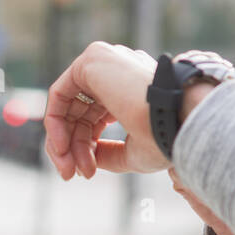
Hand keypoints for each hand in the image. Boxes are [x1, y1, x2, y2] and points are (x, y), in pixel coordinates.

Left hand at [43, 41, 167, 179]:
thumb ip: (109, 153)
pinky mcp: (92, 59)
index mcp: (132, 90)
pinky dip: (55, 122)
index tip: (87, 173)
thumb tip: (88, 160)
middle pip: (80, 114)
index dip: (86, 148)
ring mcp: (106, 63)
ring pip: (68, 106)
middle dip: (73, 148)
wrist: (179, 118)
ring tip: (69, 168)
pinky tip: (62, 147)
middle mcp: (118, 73)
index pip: (95, 119)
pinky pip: (60, 94)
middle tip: (71, 175)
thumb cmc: (167, 136)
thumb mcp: (134, 151)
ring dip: (63, 141)